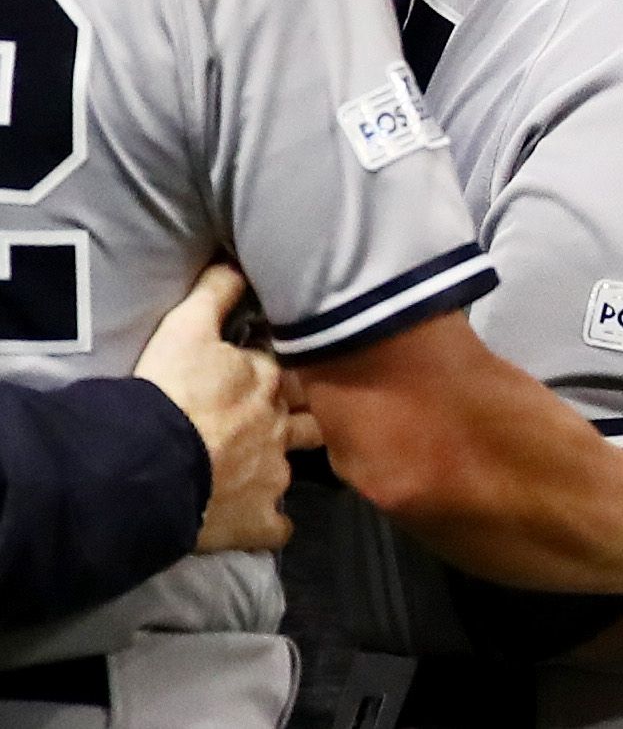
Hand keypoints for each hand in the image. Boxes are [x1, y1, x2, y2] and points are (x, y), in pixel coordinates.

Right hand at [133, 263, 301, 552]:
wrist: (149, 464)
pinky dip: (270, 524)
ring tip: (273, 468)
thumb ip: (215, 293)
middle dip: (303, 416)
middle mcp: (279, 426)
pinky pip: (276, 527)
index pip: (286, 368)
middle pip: (306, 417)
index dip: (278, 370)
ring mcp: (273, 476)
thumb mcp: (186, 329)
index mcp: (266, 380)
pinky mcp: (259, 520)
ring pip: (293, 469)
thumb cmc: (166, 392)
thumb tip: (237, 261)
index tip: (272, 372)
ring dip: (283, 467)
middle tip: (289, 418)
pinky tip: (265, 522)